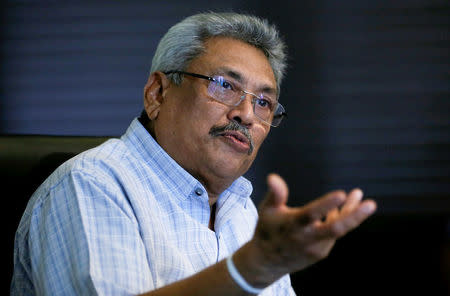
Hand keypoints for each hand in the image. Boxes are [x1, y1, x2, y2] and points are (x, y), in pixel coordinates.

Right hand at [236, 173, 376, 286]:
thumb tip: (273, 177)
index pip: (311, 215)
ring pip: (338, 229)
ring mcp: (316, 248)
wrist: (268, 261)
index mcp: (293, 226)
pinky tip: (342, 207)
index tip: (341, 194)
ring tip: (358, 195)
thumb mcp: (267, 210)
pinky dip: (339, 219)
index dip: (326, 205)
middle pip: (335, 229)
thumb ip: (276, 194)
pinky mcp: (322, 252)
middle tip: (371, 204)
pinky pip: (334, 233)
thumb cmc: (267, 229)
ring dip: (350, 212)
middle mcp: (307, 239)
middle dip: (354, 216)